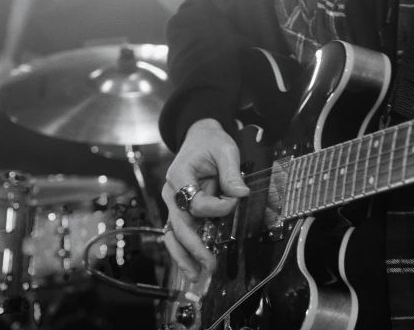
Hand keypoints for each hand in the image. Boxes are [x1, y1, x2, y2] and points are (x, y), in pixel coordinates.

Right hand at [162, 118, 249, 280]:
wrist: (200, 136)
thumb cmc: (211, 142)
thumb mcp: (225, 149)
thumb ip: (231, 172)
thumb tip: (241, 193)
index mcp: (179, 176)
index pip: (194, 202)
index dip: (217, 207)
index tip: (235, 202)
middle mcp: (173, 193)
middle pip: (178, 225)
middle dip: (193, 247)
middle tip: (208, 265)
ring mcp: (175, 204)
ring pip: (173, 234)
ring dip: (183, 256)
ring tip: (195, 276)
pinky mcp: (182, 211)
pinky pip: (180, 233)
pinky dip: (185, 251)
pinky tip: (193, 267)